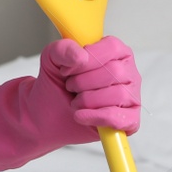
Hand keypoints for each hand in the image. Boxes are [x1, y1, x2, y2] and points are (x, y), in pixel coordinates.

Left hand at [0, 35, 140, 171]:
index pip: (113, 51)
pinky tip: (81, 116)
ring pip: (117, 97)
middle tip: (68, 90)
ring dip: (88, 102)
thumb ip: (60, 51)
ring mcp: (130, 96)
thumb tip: (75, 50)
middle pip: (114, 76)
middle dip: (83, 85)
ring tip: (73, 104)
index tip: (70, 71)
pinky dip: (100, 120)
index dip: (89, 63)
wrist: (41, 116)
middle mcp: (126, 71)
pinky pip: (124, 120)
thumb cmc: (48, 87)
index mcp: (113, 50)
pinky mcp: (127, 120)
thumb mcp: (48, 64)